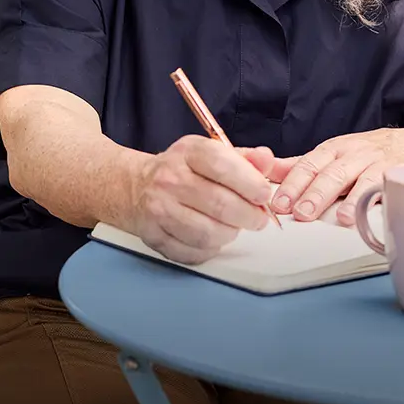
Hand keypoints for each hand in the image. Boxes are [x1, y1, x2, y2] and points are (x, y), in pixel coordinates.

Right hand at [131, 136, 274, 264]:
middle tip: (258, 218)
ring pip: (207, 233)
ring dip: (230, 233)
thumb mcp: (212, 153)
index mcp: (188, 151)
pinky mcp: (153, 235)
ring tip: (234, 226)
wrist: (137, 186)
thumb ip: (244, 158)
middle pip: (219, 203)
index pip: (222, 164)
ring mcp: (158, 208)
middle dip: (249, 216)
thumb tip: (266, 159)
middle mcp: (169, 178)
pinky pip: (192, 252)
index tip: (264, 195)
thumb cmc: (183, 170)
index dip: (250, 182)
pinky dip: (210, 249)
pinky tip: (213, 237)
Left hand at [269, 128, 403, 226]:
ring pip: (360, 178)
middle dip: (315, 193)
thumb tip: (266, 173)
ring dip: (350, 199)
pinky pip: (389, 185)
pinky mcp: (400, 173)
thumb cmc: (368, 154)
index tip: (279, 203)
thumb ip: (301, 166)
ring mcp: (378, 162)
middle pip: (331, 172)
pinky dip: (380, 198)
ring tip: (341, 218)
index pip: (308, 165)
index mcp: (332, 149)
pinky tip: (375, 212)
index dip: (293, 184)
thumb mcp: (333, 155)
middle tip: (301, 213)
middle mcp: (353, 153)